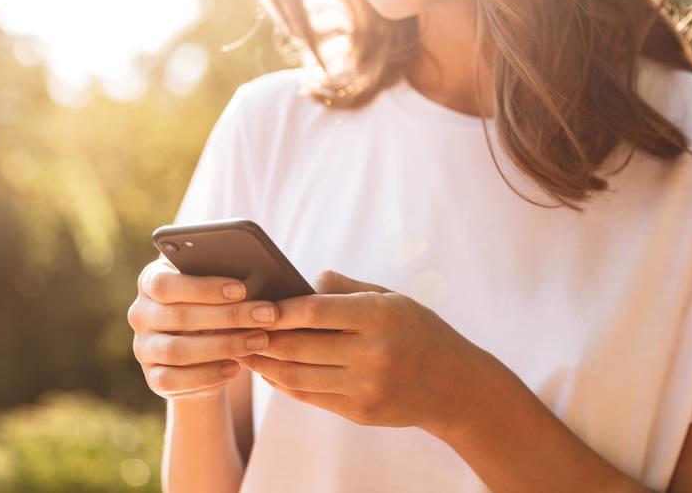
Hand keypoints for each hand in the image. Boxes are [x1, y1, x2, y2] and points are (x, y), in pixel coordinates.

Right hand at [127, 257, 281, 399]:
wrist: (200, 345)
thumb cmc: (212, 303)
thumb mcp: (215, 288)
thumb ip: (225, 282)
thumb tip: (259, 280)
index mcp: (150, 281)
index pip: (166, 284)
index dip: (204, 287)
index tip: (242, 289)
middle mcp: (140, 314)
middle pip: (179, 316)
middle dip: (229, 316)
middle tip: (267, 315)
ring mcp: (143, 348)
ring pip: (177, 351)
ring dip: (224, 346)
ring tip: (259, 341)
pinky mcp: (152, 377)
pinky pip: (174, 380)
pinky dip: (208, 375)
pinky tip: (235, 367)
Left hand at [236, 270, 481, 432]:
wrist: (455, 385)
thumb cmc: (419, 331)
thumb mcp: (393, 298)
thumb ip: (348, 287)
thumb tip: (304, 279)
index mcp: (380, 317)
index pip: (315, 311)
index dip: (279, 309)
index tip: (255, 304)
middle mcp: (373, 354)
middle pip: (298, 346)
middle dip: (262, 338)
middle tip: (237, 327)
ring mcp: (366, 387)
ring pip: (297, 376)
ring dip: (265, 364)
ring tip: (246, 350)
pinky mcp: (360, 412)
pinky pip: (310, 396)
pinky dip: (284, 383)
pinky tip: (271, 371)